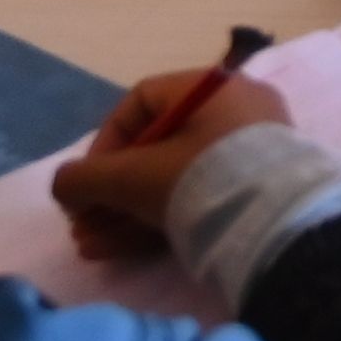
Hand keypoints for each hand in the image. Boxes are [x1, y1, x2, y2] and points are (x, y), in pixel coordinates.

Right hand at [55, 70, 289, 257]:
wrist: (276, 225)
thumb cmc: (200, 180)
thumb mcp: (132, 177)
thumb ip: (85, 178)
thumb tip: (63, 185)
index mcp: (213, 88)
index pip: (143, 101)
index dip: (104, 140)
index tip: (84, 180)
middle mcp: (237, 112)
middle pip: (156, 148)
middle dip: (110, 191)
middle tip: (82, 223)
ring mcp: (251, 155)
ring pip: (173, 180)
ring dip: (124, 213)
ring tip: (89, 246)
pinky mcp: (257, 194)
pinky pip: (198, 200)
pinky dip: (155, 222)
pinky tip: (114, 252)